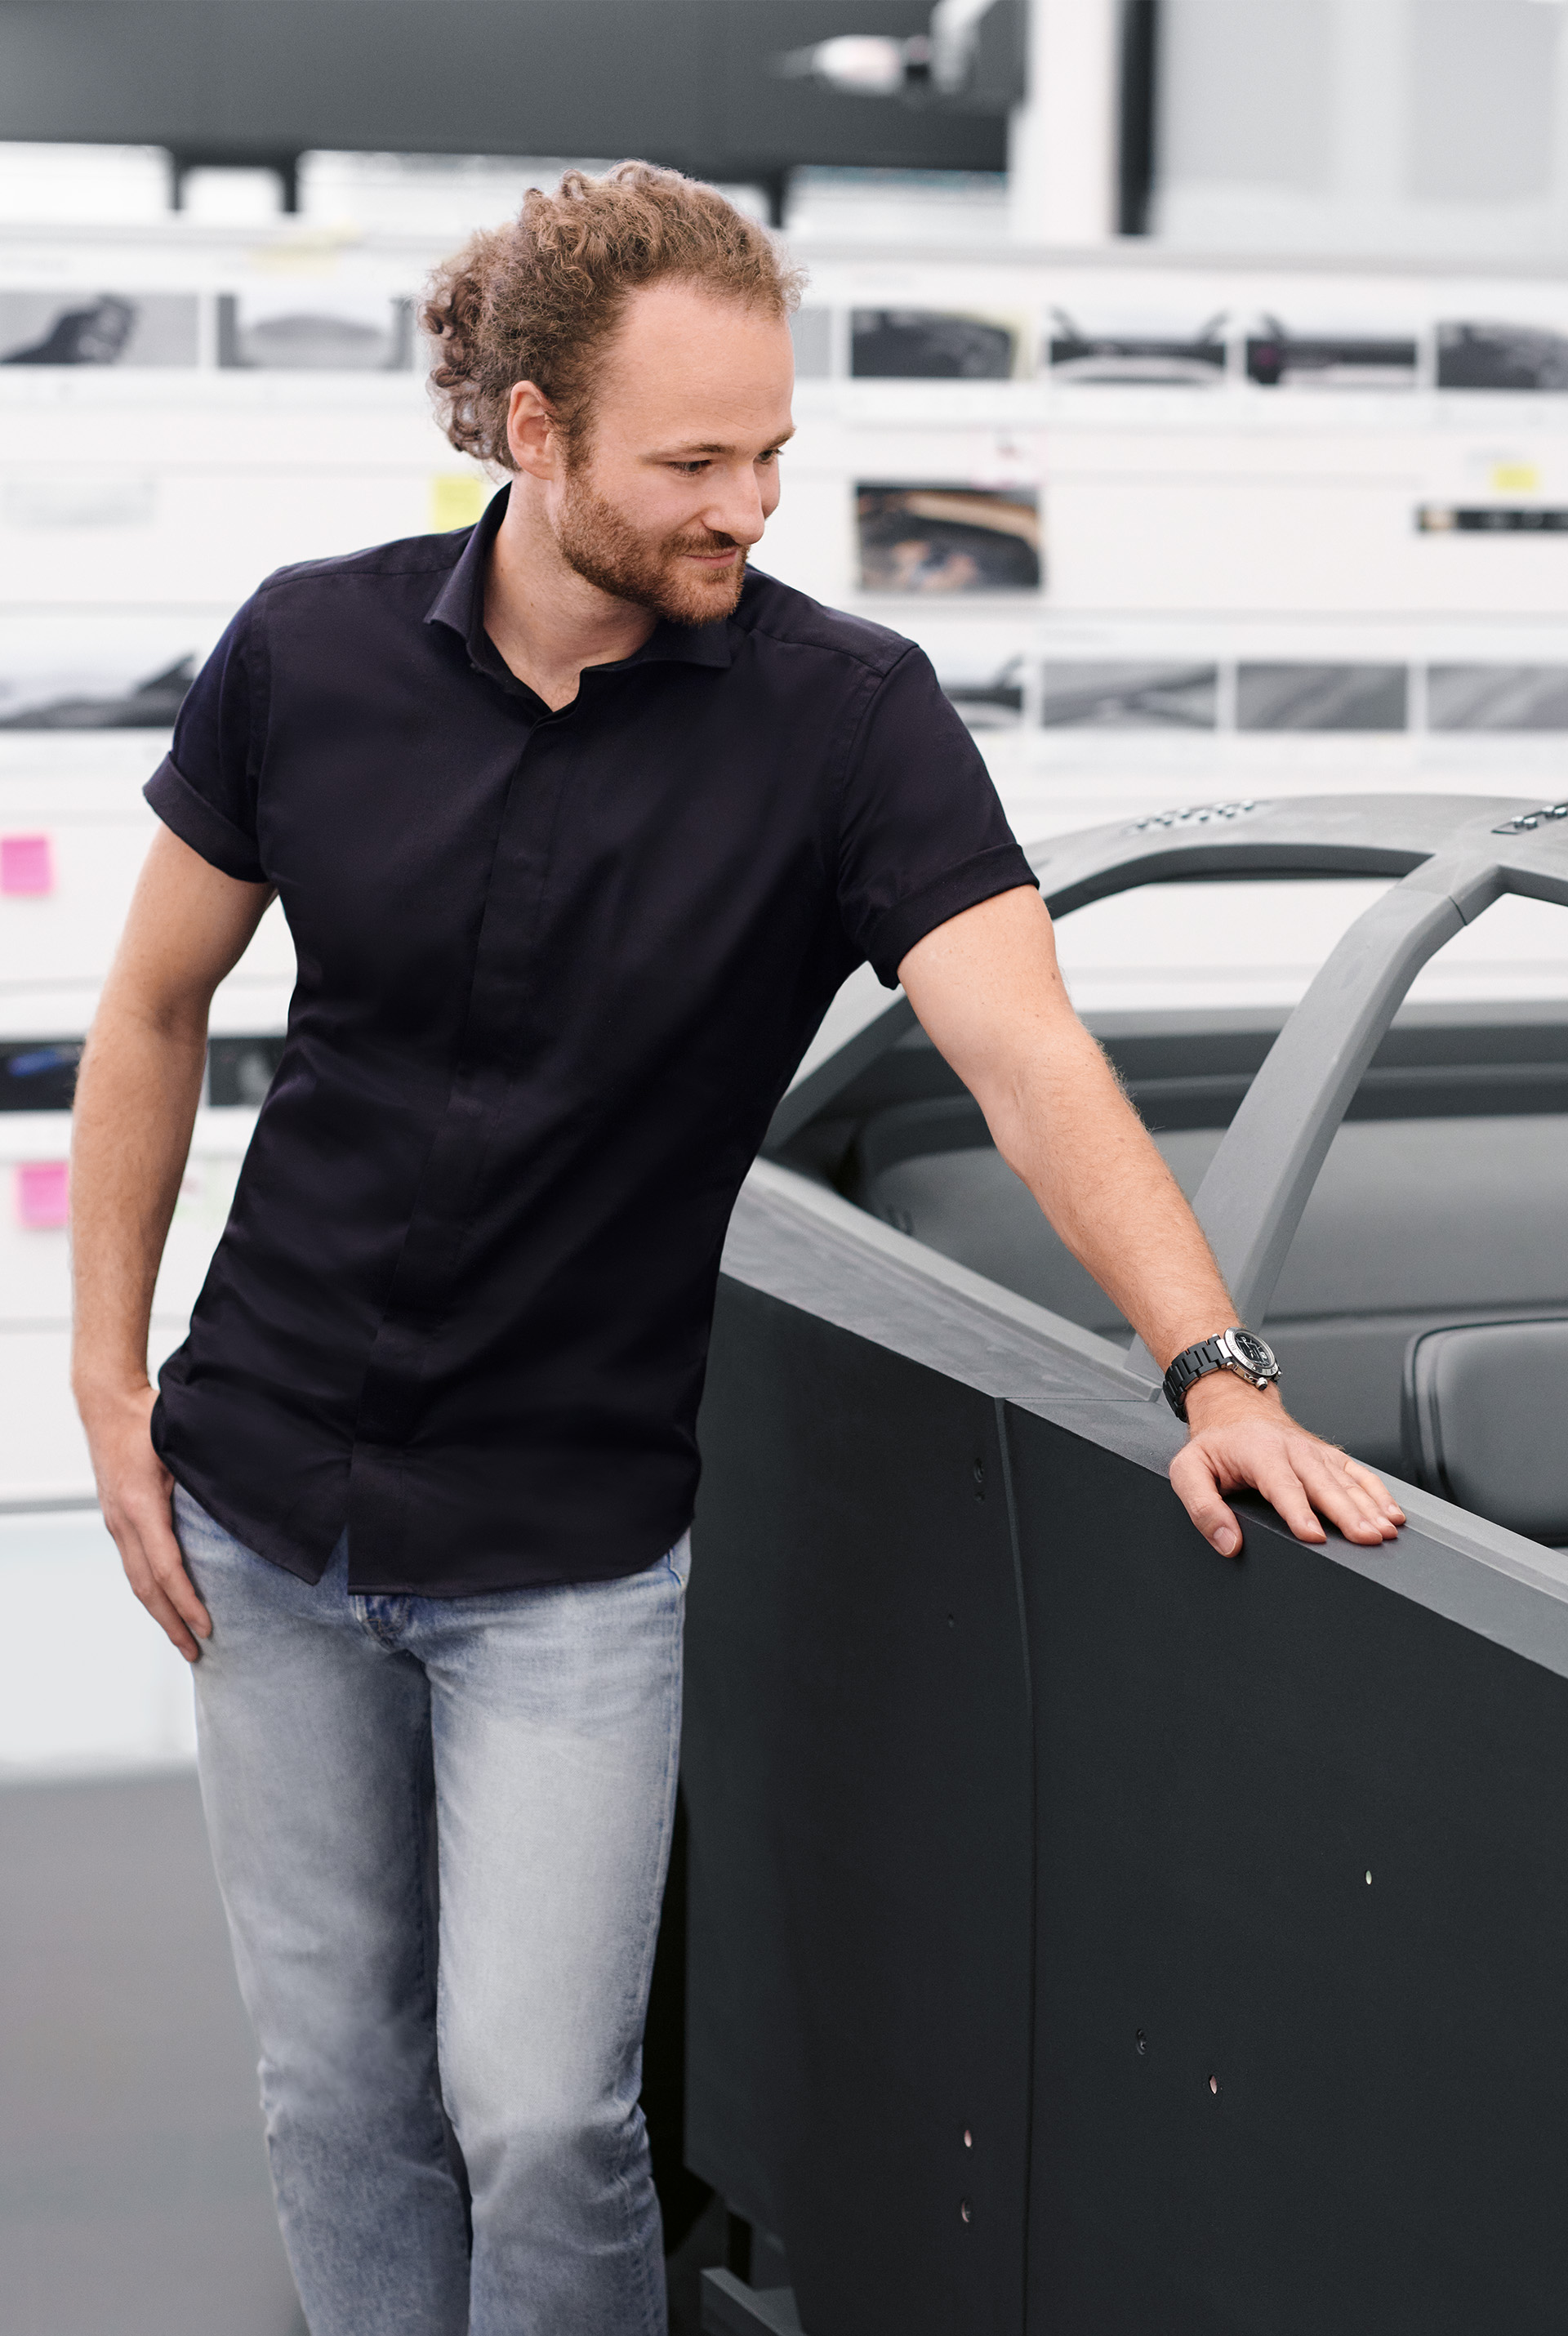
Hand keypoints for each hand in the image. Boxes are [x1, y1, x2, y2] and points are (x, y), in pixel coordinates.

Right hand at [79, 1380, 211, 1660]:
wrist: (108, 1404)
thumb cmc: (152, 1418)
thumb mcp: (185, 1443)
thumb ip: (207, 1476)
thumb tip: (250, 1499)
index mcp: (142, 1507)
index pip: (167, 1569)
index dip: (188, 1602)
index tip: (209, 1627)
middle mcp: (124, 1522)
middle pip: (147, 1587)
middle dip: (172, 1623)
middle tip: (197, 1654)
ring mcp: (116, 1523)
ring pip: (137, 1580)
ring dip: (159, 1613)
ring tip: (182, 1639)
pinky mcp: (117, 1520)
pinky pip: (134, 1564)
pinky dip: (151, 1590)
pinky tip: (166, 1603)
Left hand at [1169, 1373, 1404, 1558]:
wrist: (1234, 1407)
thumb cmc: (1214, 1444)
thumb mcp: (1188, 1471)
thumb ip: (1203, 1508)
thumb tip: (1228, 1542)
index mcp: (1259, 1452)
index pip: (1282, 1485)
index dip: (1298, 1511)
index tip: (1314, 1535)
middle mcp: (1293, 1450)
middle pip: (1324, 1485)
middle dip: (1348, 1513)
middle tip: (1366, 1538)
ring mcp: (1315, 1453)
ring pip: (1347, 1481)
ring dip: (1369, 1507)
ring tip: (1385, 1532)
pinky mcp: (1329, 1457)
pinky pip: (1359, 1474)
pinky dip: (1379, 1493)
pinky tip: (1393, 1515)